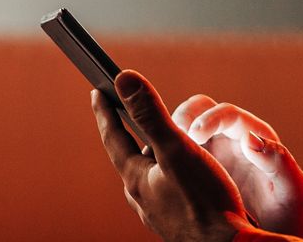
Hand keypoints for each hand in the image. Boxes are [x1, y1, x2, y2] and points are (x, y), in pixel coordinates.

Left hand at [93, 70, 251, 241]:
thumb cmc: (205, 200)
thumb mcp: (177, 149)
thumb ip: (150, 114)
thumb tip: (124, 79)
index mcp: (137, 179)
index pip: (113, 138)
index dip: (105, 112)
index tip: (96, 92)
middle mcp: (142, 198)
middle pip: (129, 159)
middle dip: (127, 136)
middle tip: (123, 117)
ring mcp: (159, 214)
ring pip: (148, 178)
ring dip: (150, 159)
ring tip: (156, 146)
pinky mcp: (177, 223)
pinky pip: (165, 193)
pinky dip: (167, 178)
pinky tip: (180, 181)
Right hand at [172, 95, 302, 240]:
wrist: (278, 235)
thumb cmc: (290, 212)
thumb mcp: (292, 189)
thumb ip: (279, 162)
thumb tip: (252, 139)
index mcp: (256, 137)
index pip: (228, 115)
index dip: (208, 118)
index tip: (193, 134)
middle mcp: (233, 140)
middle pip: (202, 110)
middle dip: (183, 117)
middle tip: (170, 135)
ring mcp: (214, 154)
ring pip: (185, 129)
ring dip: (171, 134)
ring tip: (159, 153)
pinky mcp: (200, 171)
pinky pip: (179, 154)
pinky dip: (167, 155)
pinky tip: (159, 170)